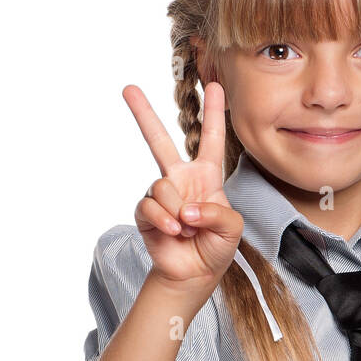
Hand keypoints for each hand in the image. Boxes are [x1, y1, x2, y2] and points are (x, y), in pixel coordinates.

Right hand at [122, 81, 242, 290]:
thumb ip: (216, 212)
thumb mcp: (231, 228)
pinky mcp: (146, 212)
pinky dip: (165, 221)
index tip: (216, 85)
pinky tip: (174, 233)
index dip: (214, 114)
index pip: (210, 139)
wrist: (195, 275)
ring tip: (187, 230)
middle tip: (128, 88)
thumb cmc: (216, 247)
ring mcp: (161, 195)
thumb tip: (185, 209)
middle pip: (159, 141)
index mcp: (206, 176)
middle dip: (144, 114)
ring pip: (162, 186)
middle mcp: (180, 179)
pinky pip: (151, 206)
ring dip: (178, 212)